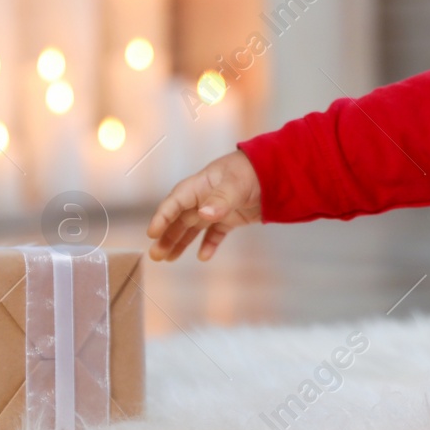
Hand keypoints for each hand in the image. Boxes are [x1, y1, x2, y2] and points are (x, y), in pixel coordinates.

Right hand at [147, 149, 262, 261]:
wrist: (277, 172)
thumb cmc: (252, 171)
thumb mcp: (235, 184)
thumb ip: (220, 200)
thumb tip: (203, 214)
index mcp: (200, 185)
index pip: (175, 202)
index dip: (162, 217)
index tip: (152, 233)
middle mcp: (204, 198)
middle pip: (179, 219)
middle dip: (166, 236)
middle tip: (156, 255)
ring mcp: (216, 209)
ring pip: (193, 228)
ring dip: (180, 242)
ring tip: (168, 259)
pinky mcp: (230, 219)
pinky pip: (215, 234)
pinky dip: (209, 245)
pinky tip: (203, 256)